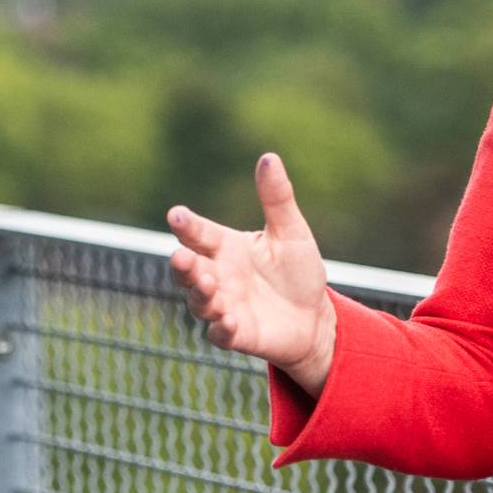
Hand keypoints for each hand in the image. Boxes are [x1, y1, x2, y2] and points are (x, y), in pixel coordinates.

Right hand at [167, 153, 339, 394]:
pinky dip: (220, 328)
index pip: (199, 233)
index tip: (176, 214)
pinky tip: (228, 321)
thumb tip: (269, 157)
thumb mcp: (291, 232)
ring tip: (209, 284)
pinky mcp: (235, 334)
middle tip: (181, 256)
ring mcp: (224, 306)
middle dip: (183, 264)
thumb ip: (277, 199)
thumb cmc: (298, 272)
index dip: (186, 225)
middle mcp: (218, 276)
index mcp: (226, 247)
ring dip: (200, 294)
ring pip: (198, 301)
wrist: (316, 318)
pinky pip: (220, 334)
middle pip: (189, 269)